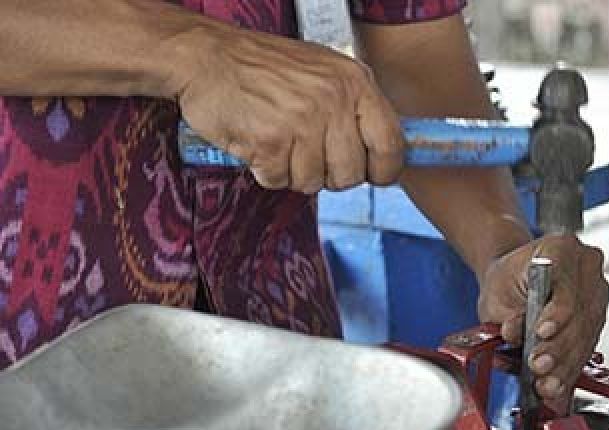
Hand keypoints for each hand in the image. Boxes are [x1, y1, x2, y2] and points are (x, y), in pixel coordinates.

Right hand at [170, 24, 403, 193]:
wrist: (205, 56)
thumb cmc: (266, 68)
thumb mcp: (325, 73)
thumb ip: (357, 109)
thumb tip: (387, 155)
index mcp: (355, 82)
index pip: (392, 145)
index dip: (384, 170)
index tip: (373, 174)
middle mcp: (334, 100)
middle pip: (352, 174)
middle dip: (330, 174)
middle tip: (308, 152)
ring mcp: (302, 121)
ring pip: (314, 182)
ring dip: (293, 171)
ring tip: (279, 139)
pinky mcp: (270, 141)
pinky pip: (280, 181)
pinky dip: (266, 170)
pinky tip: (258, 141)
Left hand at [477, 235, 608, 408]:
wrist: (516, 279)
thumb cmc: (507, 279)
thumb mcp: (497, 294)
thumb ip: (508, 314)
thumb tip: (515, 334)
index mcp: (563, 248)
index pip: (566, 286)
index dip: (556, 314)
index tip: (542, 333)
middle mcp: (587, 267)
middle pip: (579, 315)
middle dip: (558, 348)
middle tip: (539, 366)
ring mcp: (597, 292)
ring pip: (585, 335)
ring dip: (565, 364)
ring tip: (546, 383)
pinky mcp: (598, 317)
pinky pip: (587, 346)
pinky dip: (569, 368)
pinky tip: (557, 383)